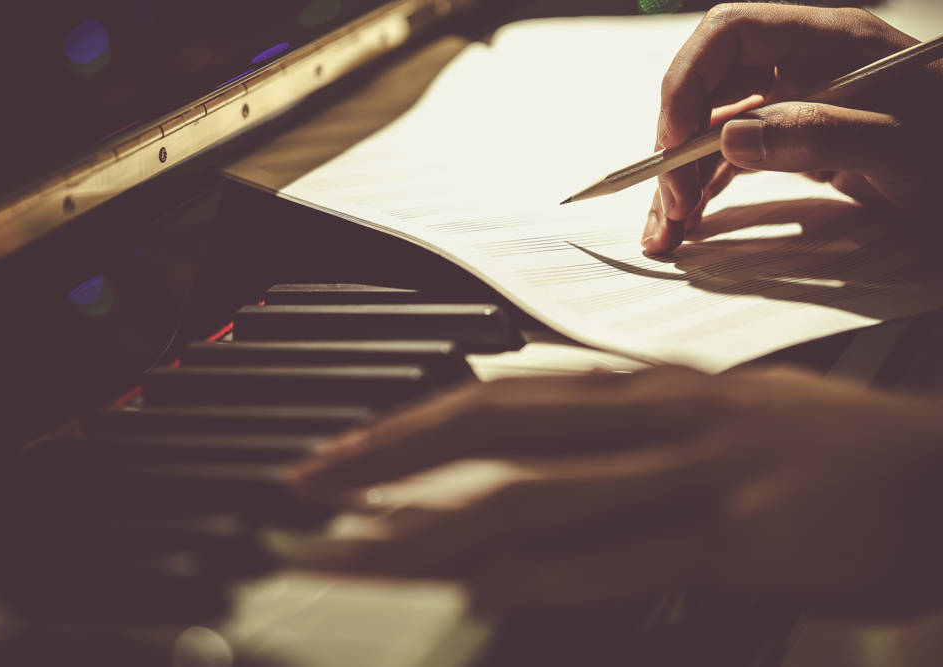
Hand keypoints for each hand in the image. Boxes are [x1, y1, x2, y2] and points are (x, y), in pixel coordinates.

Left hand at [292, 367, 942, 614]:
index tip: (347, 453)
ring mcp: (691, 476)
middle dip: (389, 453)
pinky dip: (528, 570)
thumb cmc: (829, 454)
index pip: (503, 393)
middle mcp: (655, 416)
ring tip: (349, 546)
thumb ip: (631, 437)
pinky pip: (608, 558)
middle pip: (494, 421)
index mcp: (650, 388)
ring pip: (531, 493)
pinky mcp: (734, 540)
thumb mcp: (716, 420)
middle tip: (309, 483)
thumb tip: (550, 463)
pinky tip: (466, 583)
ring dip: (429, 522)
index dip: (415, 422)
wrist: (938, 473)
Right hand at [642, 4, 942, 254]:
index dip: (686, 82)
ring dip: (681, 177)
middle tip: (670, 209)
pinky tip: (692, 221)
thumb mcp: (901, 147)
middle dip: (674, 147)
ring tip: (665, 232)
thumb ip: (817, 134)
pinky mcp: (796, 137)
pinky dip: (705, 188)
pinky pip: (732, 155)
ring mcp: (796, 101)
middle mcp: (802, 64)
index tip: (673, 145)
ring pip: (712, 128)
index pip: (728, 34)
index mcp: (826, 41)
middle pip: (708, 88)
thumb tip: (729, 139)